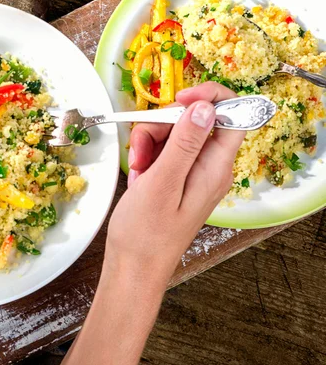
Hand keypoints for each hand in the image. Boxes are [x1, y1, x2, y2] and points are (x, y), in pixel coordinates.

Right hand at [105, 82, 245, 280]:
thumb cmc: (147, 232)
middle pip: (194, 120)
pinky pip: (163, 150)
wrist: (132, 266)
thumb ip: (184, 143)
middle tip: (142, 147)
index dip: (209, 98)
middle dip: (163, 124)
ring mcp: (191, 172)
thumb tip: (205, 107)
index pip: (233, 115)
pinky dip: (146, 154)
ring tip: (137, 167)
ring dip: (149, 140)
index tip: (179, 99)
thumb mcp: (163, 182)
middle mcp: (209, 166)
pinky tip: (138, 174)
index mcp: (216, 167)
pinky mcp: (175, 177)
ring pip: (174, 133)